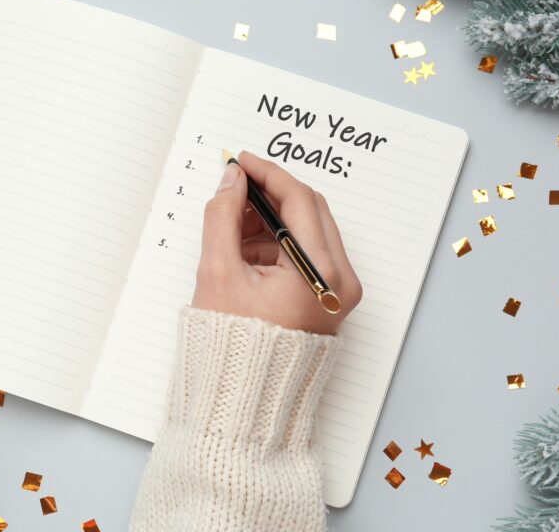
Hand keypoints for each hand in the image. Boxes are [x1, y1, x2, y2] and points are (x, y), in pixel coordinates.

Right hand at [191, 151, 361, 334]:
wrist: (246, 397)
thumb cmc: (233, 347)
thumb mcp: (219, 273)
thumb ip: (222, 217)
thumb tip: (231, 181)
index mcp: (320, 274)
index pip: (299, 201)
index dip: (266, 175)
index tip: (241, 162)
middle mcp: (340, 281)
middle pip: (310, 210)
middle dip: (270, 194)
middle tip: (235, 188)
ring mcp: (338, 290)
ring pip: (309, 229)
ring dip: (272, 218)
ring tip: (233, 224)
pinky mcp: (328, 297)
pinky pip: (307, 252)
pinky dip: (278, 242)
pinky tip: (246, 247)